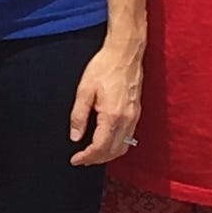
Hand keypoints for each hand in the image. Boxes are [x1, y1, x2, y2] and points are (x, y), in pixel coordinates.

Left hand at [66, 36, 142, 166]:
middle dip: (96, 160)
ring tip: (92, 155)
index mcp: (112, 116)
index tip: (75, 159)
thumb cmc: (104, 67)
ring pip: (123, 147)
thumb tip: (75, 136)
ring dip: (108, 155)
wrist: (125, 53)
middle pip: (112, 151)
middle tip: (81, 160)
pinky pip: (128, 137)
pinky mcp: (136, 112)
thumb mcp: (84, 90)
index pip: (99, 147)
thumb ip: (79, 116)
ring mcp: (134, 116)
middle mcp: (126, 120)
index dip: (86, 157)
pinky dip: (117, 145)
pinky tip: (107, 142)